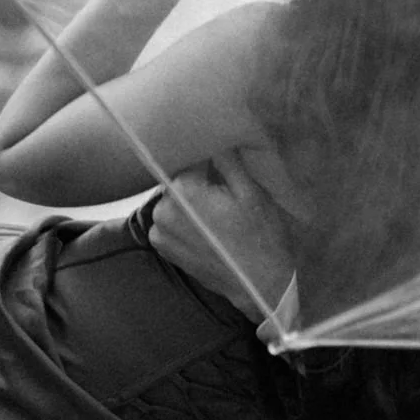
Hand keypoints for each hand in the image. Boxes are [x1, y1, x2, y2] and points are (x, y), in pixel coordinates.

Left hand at [150, 150, 296, 315]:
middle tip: (225, 193)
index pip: (189, 155)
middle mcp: (163, 208)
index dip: (209, 158)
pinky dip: (184, 218)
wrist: (258, 284)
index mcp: (184, 190)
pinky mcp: (162, 245)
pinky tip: (207, 228)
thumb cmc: (260, 236)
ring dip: (191, 198)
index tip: (223, 168)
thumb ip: (227, 157)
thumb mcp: (251, 190)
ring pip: (174, 197)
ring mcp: (159, 229)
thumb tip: (213, 135)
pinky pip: (169, 218)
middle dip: (199, 179)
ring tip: (218, 213)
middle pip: (179, 176)